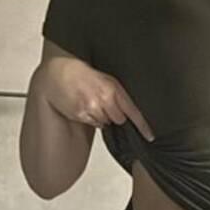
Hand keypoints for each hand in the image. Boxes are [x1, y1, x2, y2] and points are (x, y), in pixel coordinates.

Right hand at [36, 59, 155, 141]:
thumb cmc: (84, 74)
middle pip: (119, 119)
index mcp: (113, 88)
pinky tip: (85, 105)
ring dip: (102, 116)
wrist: (60, 72)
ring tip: (93, 101)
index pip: (133, 111)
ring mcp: (92, 108)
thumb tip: (129, 111)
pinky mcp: (81, 115)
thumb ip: (118, 94)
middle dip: (115, 115)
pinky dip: (91, 118)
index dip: (143, 125)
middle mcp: (104, 99)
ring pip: (106, 123)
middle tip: (105, 103)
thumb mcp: (106, 79)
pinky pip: (93, 123)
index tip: (150, 136)